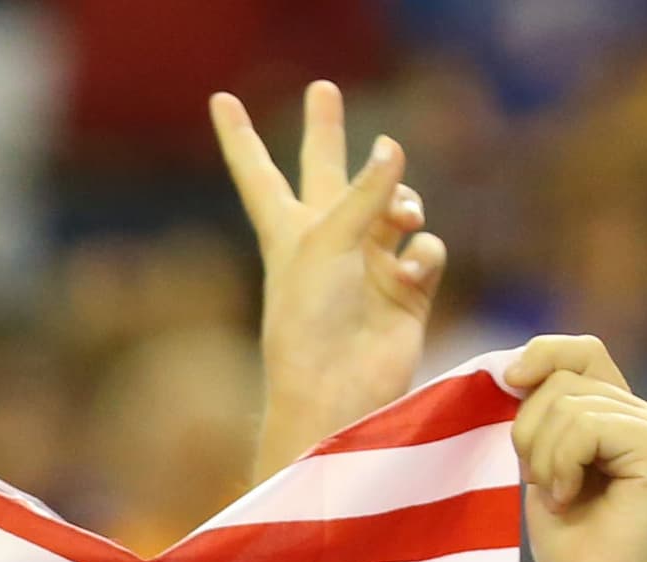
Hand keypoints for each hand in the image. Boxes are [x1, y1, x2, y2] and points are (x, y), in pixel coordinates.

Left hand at [217, 83, 445, 459]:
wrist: (337, 389)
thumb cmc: (311, 319)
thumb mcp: (329, 242)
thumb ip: (364, 190)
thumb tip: (392, 145)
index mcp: (287, 231)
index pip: (259, 171)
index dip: (240, 136)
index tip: (220, 100)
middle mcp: (326, 241)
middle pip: (328, 171)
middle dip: (326, 131)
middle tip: (322, 87)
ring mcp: (367, 263)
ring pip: (394, 205)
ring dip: (403, 202)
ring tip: (398, 220)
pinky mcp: (405, 289)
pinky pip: (426, 250)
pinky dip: (424, 253)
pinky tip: (411, 272)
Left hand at [506, 335, 646, 561]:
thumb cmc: (570, 543)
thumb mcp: (540, 469)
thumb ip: (538, 422)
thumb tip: (513, 369)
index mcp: (613, 411)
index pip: (579, 351)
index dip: (541, 354)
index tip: (509, 381)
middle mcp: (638, 411)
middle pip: (562, 377)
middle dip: (528, 429)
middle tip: (539, 481)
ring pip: (569, 402)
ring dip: (543, 456)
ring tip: (559, 495)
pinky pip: (588, 426)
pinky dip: (562, 464)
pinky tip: (570, 499)